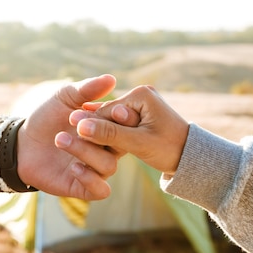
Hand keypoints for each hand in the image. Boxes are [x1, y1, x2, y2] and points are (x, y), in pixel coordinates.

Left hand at [16, 74, 121, 200]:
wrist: (22, 143)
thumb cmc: (46, 118)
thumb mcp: (65, 98)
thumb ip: (87, 90)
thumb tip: (111, 79)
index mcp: (108, 128)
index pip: (127, 125)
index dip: (121, 118)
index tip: (111, 109)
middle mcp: (106, 150)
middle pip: (120, 145)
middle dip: (102, 134)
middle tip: (79, 124)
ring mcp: (96, 170)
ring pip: (108, 166)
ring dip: (85, 152)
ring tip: (60, 140)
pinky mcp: (83, 187)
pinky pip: (100, 190)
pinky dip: (90, 179)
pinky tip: (73, 167)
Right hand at [69, 85, 189, 176]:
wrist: (190, 157)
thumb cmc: (169, 149)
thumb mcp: (138, 143)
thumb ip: (110, 135)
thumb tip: (82, 127)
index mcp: (141, 94)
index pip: (107, 111)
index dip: (90, 125)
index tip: (68, 134)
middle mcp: (140, 95)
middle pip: (107, 114)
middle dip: (91, 127)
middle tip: (63, 136)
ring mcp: (139, 104)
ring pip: (110, 120)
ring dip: (96, 130)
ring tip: (70, 139)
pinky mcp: (138, 115)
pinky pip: (117, 124)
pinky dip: (106, 132)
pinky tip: (86, 139)